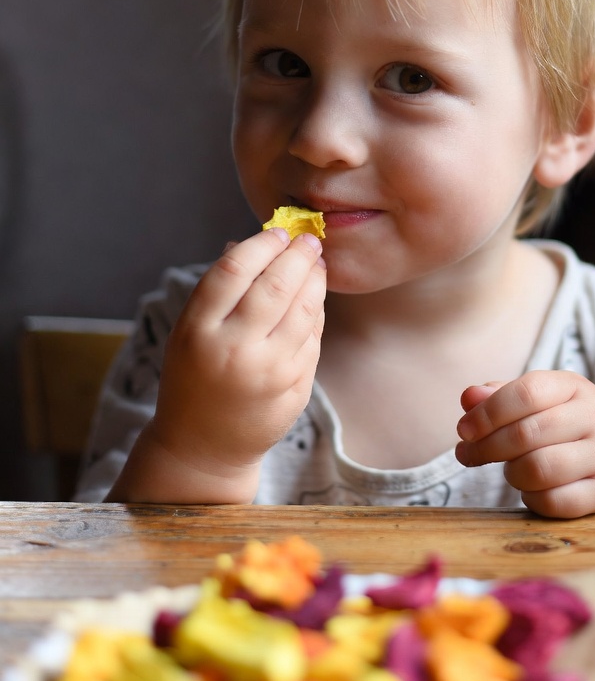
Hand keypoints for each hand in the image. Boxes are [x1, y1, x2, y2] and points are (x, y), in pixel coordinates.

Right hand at [148, 227, 325, 490]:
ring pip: (304, 310)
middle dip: (298, 256)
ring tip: (316, 264)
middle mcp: (234, 350)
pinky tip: (314, 300)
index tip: (278, 232)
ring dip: (315, 280)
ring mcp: (268, 373)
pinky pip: (314, 338)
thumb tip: (250, 241)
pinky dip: (316, 313)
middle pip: (275, 286)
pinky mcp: (295, 389)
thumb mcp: (191, 331)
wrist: (204, 447)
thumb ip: (220, 289)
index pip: (234, 271)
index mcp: (198, 331)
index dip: (261, 245)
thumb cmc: (196, 376)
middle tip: (309, 240)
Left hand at [455, 370, 594, 517]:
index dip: (487, 412)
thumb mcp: (534, 403)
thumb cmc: (560, 428)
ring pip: (540, 469)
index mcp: (574, 386)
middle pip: (527, 433)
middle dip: (487, 447)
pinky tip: (531, 491)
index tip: (464, 430)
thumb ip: (498, 398)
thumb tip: (468, 397)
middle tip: (467, 455)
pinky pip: (556, 502)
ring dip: (512, 474)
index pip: (527, 392)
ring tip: (511, 471)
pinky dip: (533, 499)